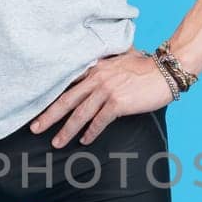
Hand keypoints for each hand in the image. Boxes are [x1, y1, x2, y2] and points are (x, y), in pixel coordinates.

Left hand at [28, 50, 173, 145]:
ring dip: (66, 130)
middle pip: (67, 99)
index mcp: (95, 68)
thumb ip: (105, 64)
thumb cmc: (146, 66)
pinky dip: (90, 131)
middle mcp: (97, 78)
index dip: (51, 96)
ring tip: (56, 142)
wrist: (166, 70)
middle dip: (49, 115)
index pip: (68, 83)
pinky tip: (84, 140)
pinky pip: (100, 120)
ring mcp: (107, 90)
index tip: (37, 108)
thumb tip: (96, 67)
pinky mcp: (118, 102)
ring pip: (80, 113)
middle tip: (34, 128)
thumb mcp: (120, 59)